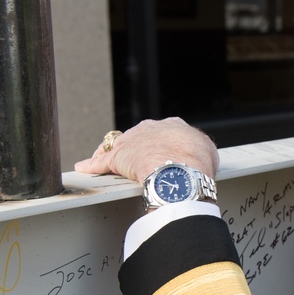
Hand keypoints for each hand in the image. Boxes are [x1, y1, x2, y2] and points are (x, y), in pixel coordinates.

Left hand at [74, 117, 219, 181]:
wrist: (182, 168)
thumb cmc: (198, 162)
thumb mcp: (208, 154)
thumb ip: (201, 155)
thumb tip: (202, 163)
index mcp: (174, 126)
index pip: (163, 132)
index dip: (161, 144)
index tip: (161, 152)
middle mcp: (151, 129)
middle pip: (138, 136)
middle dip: (136, 147)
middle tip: (137, 161)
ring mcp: (132, 142)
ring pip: (118, 146)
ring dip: (112, 155)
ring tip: (108, 165)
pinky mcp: (117, 158)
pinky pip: (102, 161)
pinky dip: (93, 165)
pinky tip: (86, 168)